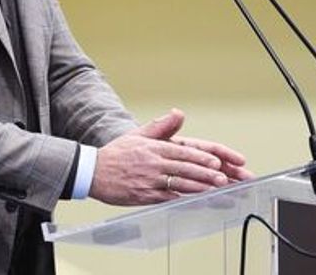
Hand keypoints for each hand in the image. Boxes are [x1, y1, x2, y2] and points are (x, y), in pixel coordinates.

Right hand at [89, 108, 252, 205]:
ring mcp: (149, 181)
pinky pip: (168, 198)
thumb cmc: (116, 154)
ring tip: (216, 190)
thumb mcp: (137, 135)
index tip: (216, 161)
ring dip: (199, 187)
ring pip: (179, 184)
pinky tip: (196, 201)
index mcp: (152, 148)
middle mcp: (152, 164)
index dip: (200, 157)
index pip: (182, 151)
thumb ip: (160, 126)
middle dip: (205, 174)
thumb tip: (178, 113)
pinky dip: (184, 200)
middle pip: (184, 168)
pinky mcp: (145, 196)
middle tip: (223, 178)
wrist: (92, 172)